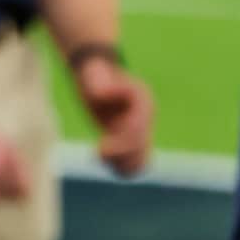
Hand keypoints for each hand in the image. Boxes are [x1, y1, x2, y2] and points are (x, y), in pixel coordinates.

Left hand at [75, 57, 153, 176]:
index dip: (121, 144)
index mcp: (142, 100)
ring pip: (142, 157)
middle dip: (120, 155)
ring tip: (101, 158)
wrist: (95, 74)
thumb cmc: (93, 73)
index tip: (99, 149)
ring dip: (123, 164)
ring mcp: (141, 127)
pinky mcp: (130, 137)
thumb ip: (100, 84)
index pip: (137, 130)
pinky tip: (105, 162)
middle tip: (97, 153)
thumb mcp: (94, 74)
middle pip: (141, 146)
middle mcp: (146, 116)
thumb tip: (102, 95)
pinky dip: (123, 166)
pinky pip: (135, 159)